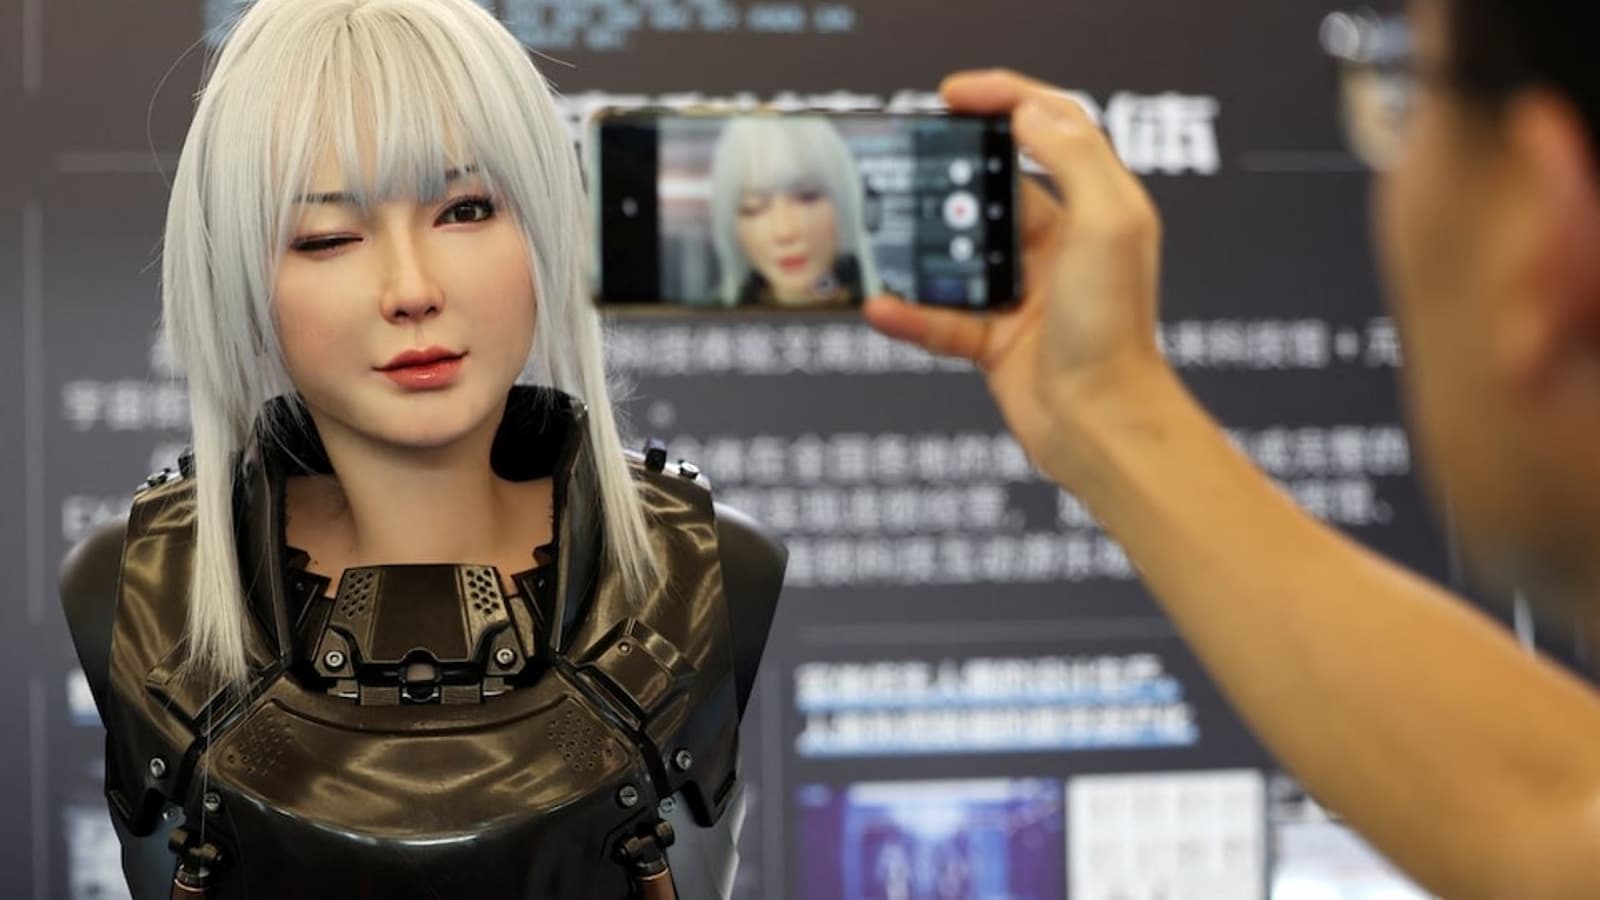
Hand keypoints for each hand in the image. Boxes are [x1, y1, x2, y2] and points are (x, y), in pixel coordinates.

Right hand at [864, 69, 1170, 483]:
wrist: (1102, 425)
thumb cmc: (1116, 329)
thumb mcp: (1108, 223)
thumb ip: (1072, 157)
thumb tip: (1028, 109)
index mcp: (1096, 208)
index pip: (1051, 129)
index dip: (1005, 99)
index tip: (954, 94)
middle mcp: (1061, 247)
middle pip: (993, 189)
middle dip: (949, 174)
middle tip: (905, 158)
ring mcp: (1024, 294)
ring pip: (958, 255)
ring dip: (919, 248)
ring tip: (881, 231)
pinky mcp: (996, 341)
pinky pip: (939, 318)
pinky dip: (908, 313)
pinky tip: (879, 304)